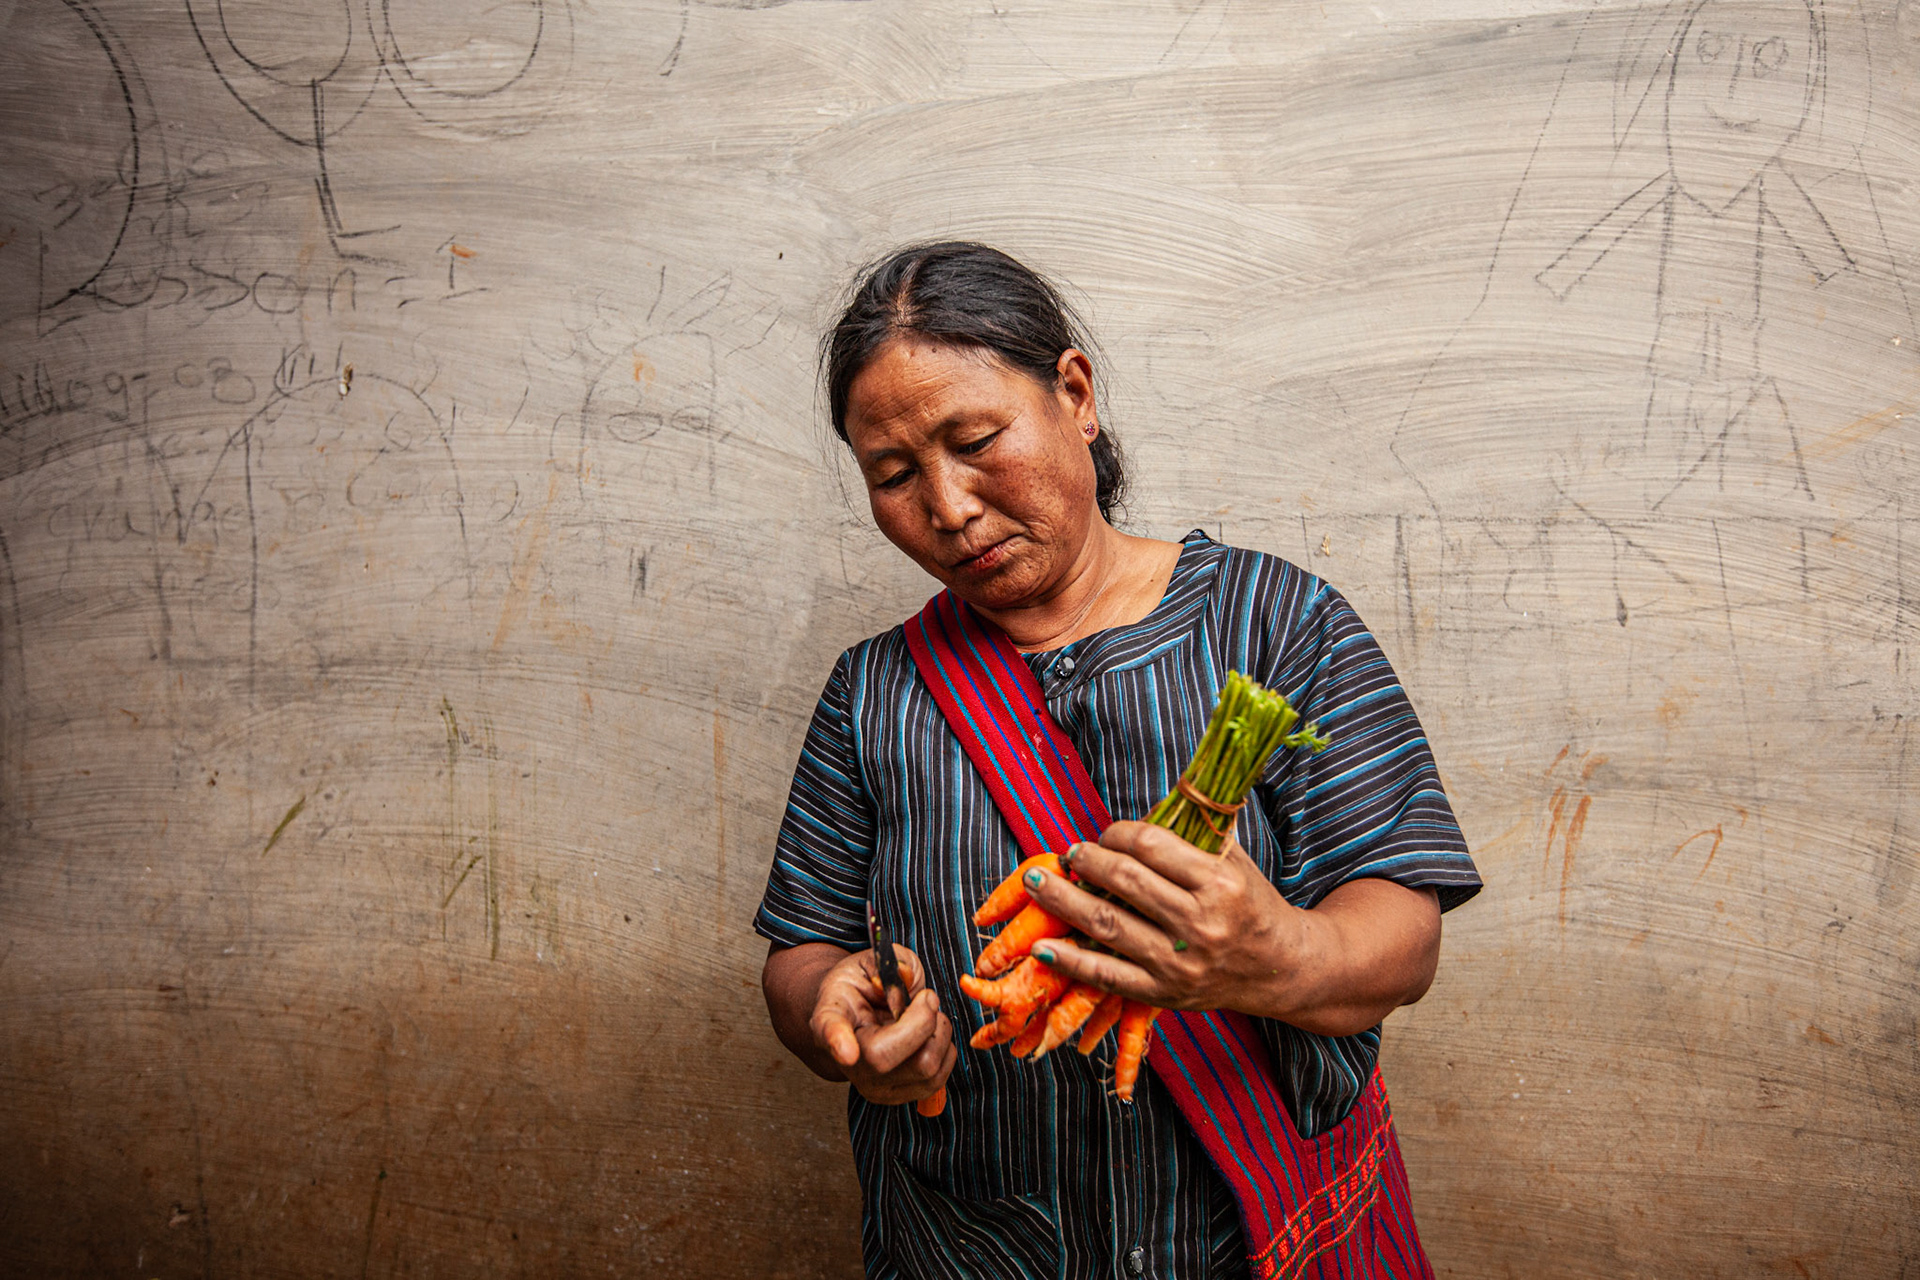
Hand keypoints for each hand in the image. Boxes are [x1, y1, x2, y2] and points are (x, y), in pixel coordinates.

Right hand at [808, 945, 956, 1106]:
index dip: (836, 1041)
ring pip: (922, 1068)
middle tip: (927, 997)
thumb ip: (891, 962)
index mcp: (830, 1016)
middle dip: (923, 1020)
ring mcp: (870, 1084)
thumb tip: (907, 978)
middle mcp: (847, 1059)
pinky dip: (945, 1051)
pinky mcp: (895, 1096)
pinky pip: (937, 1081)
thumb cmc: (865, 986)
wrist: (860, 1015)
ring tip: (928, 1015)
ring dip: (939, 1033)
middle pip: (886, 1056)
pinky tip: (931, 1034)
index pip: (829, 1030)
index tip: (847, 1051)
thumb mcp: (873, 960)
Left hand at [1020, 821, 1443, 1035]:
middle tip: (1066, 853)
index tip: (1104, 835)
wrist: (1284, 969)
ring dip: (1063, 901)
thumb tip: (1163, 788)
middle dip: (1085, 861)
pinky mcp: (1165, 994)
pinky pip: (1107, 976)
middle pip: (1124, 881)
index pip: (1150, 846)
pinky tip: (1042, 947)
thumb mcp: (1235, 861)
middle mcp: (1200, 924)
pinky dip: (1071, 961)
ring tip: (1036, 883)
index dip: (1116, 834)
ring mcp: (1180, 963)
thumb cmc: (1253, 906)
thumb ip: (1197, 830)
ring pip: (1106, 925)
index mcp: (1220, 884)